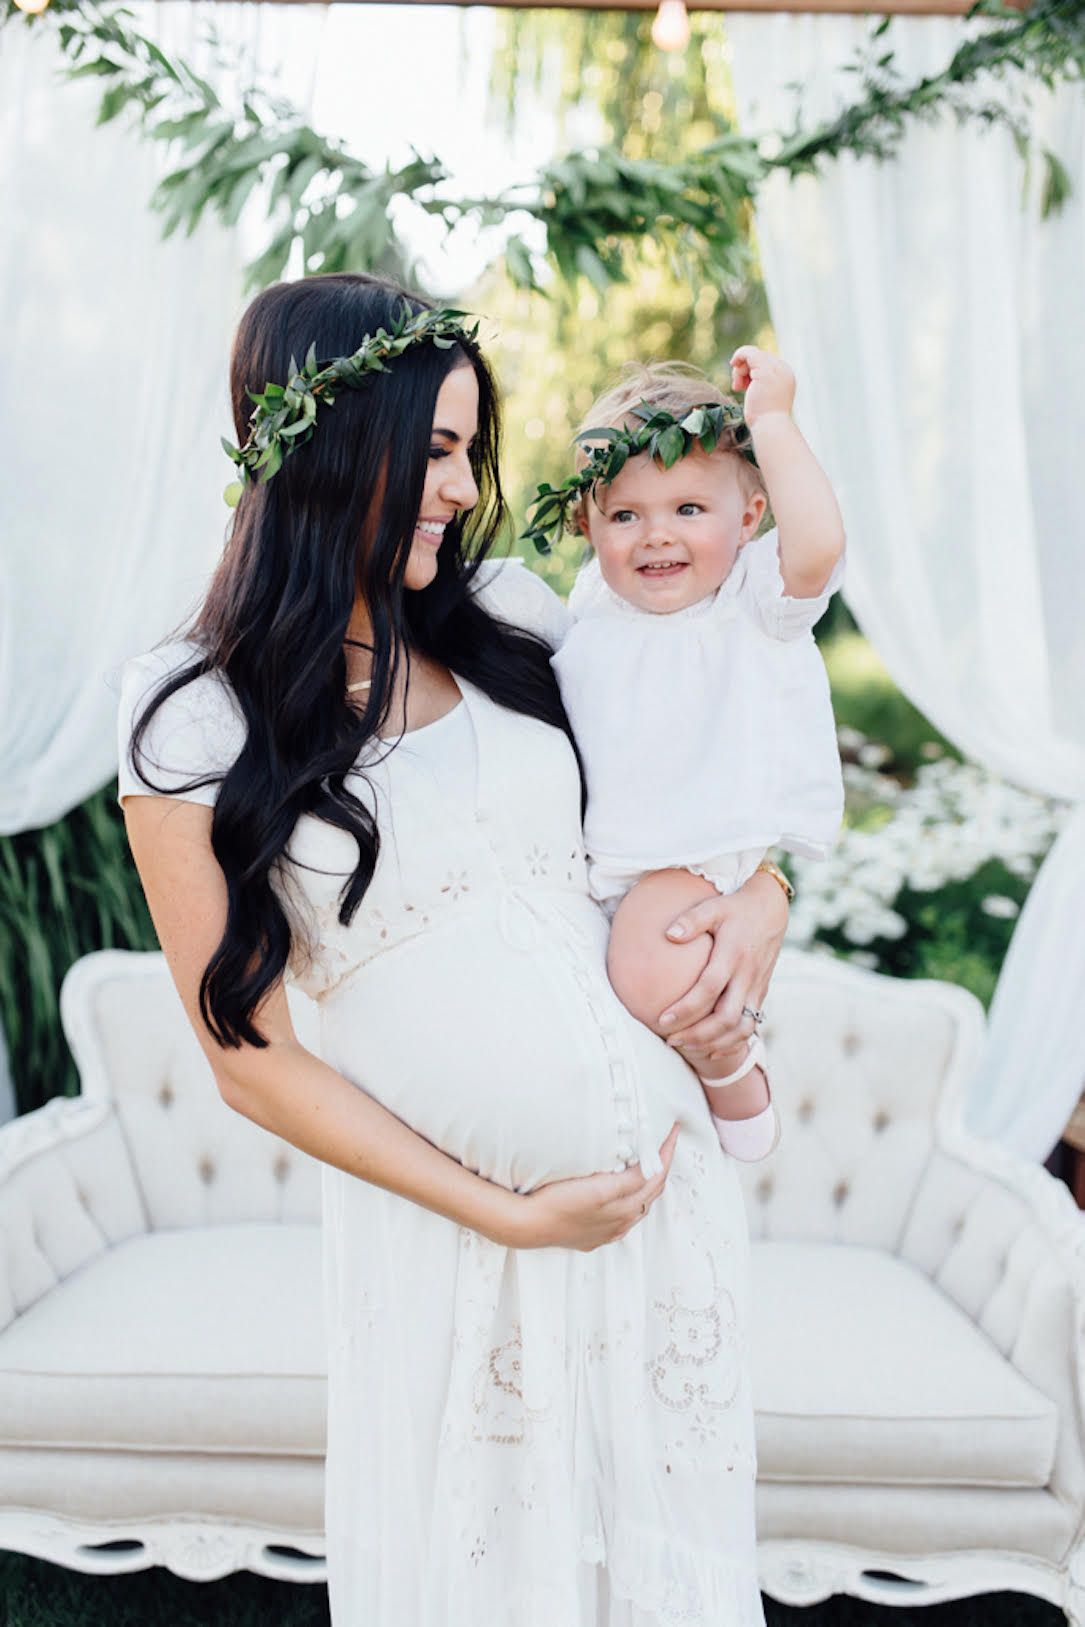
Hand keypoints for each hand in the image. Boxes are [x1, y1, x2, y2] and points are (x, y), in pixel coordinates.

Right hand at [508, 1123, 679, 1250]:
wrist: (528, 1225)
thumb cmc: (560, 1203)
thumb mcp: (599, 1188)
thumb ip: (629, 1182)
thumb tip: (652, 1171)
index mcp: (626, 1210)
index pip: (656, 1177)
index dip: (667, 1153)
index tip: (673, 1131)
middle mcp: (621, 1223)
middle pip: (650, 1192)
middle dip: (659, 1167)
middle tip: (662, 1144)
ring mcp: (606, 1231)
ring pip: (636, 1205)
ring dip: (644, 1185)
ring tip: (644, 1164)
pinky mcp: (591, 1235)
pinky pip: (618, 1216)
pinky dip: (627, 1200)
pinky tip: (618, 1194)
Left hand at [658, 870, 787, 1062]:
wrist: (772, 909)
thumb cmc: (735, 907)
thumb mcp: (714, 906)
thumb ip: (692, 919)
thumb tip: (669, 934)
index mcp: (733, 954)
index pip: (708, 989)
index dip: (686, 1008)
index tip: (662, 1019)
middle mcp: (747, 975)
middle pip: (726, 1018)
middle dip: (698, 1035)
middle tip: (670, 1039)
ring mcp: (757, 987)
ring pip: (741, 1028)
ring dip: (715, 1043)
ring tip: (688, 1047)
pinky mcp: (761, 993)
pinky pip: (750, 1025)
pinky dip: (732, 1043)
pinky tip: (712, 1050)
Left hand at [729, 345, 794, 429]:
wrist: (770, 427)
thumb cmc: (764, 419)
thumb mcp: (763, 397)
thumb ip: (759, 384)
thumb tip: (747, 379)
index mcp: (785, 375)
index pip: (764, 363)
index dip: (750, 371)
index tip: (743, 387)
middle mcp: (783, 369)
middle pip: (757, 358)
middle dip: (744, 370)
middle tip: (738, 387)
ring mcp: (775, 368)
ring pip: (752, 355)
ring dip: (740, 369)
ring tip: (738, 386)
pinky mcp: (764, 369)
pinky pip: (748, 352)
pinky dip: (738, 356)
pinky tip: (733, 364)